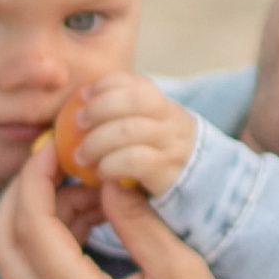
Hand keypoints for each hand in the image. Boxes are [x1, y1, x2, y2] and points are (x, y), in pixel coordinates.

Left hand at [0, 141, 269, 278]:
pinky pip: (36, 273)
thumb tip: (110, 178)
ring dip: (38, 216)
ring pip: (14, 259)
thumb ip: (140, 223)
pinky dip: (50, 238)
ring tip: (89, 189)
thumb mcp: (182, 274)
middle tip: (56, 162)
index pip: (32, 229)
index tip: (54, 146)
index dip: (35, 180)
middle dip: (20, 195)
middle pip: (2, 244)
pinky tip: (91, 217)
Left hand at [55, 73, 199, 198]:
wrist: (200, 194)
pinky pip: (133, 160)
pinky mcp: (168, 174)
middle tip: (78, 122)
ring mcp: (173, 147)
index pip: (137, 84)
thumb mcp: (149, 132)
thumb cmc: (159, 161)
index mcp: (165, 108)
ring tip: (81, 156)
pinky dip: (111, 164)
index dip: (106, 85)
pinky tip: (101, 173)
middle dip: (99, 108)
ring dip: (97, 141)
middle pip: (133, 100)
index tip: (84, 96)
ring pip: (129, 130)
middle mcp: (173, 123)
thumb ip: (124, 116)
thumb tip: (82, 98)